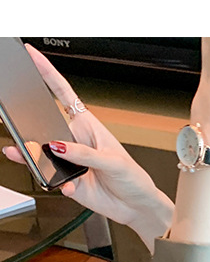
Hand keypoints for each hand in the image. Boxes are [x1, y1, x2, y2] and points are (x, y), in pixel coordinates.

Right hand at [2, 45, 172, 247]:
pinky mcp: (67, 181)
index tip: (32, 55)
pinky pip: (51, 178)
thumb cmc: (133, 178)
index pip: (63, 94)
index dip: (47, 73)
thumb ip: (86, 154)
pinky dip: (56, 183)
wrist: (137, 207)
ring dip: (32, 156)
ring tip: (26, 156)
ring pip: (41, 153)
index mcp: (87, 125)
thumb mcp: (114, 161)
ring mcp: (69, 162)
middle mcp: (74, 141)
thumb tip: (60, 147)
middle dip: (29, 124)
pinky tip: (66, 186)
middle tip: (20, 126)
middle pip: (44, 125)